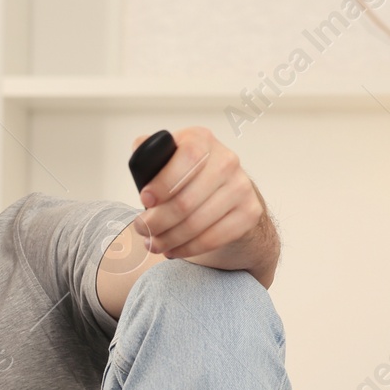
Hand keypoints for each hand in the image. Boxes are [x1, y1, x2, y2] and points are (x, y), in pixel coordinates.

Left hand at [131, 127, 275, 277]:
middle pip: (185, 201)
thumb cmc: (188, 177)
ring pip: (196, 224)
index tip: (145, 200)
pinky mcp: (249, 212)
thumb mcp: (168, 158)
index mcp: (202, 140)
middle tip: (142, 230)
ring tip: (153, 243)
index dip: (162, 183)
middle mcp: (226, 160)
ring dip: (168, 239)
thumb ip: (150, 154)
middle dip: (156, 222)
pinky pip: (212, 239)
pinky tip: (173, 249)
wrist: (227, 194)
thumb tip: (141, 155)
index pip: (186, 158)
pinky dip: (187, 249)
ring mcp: (241, 187)